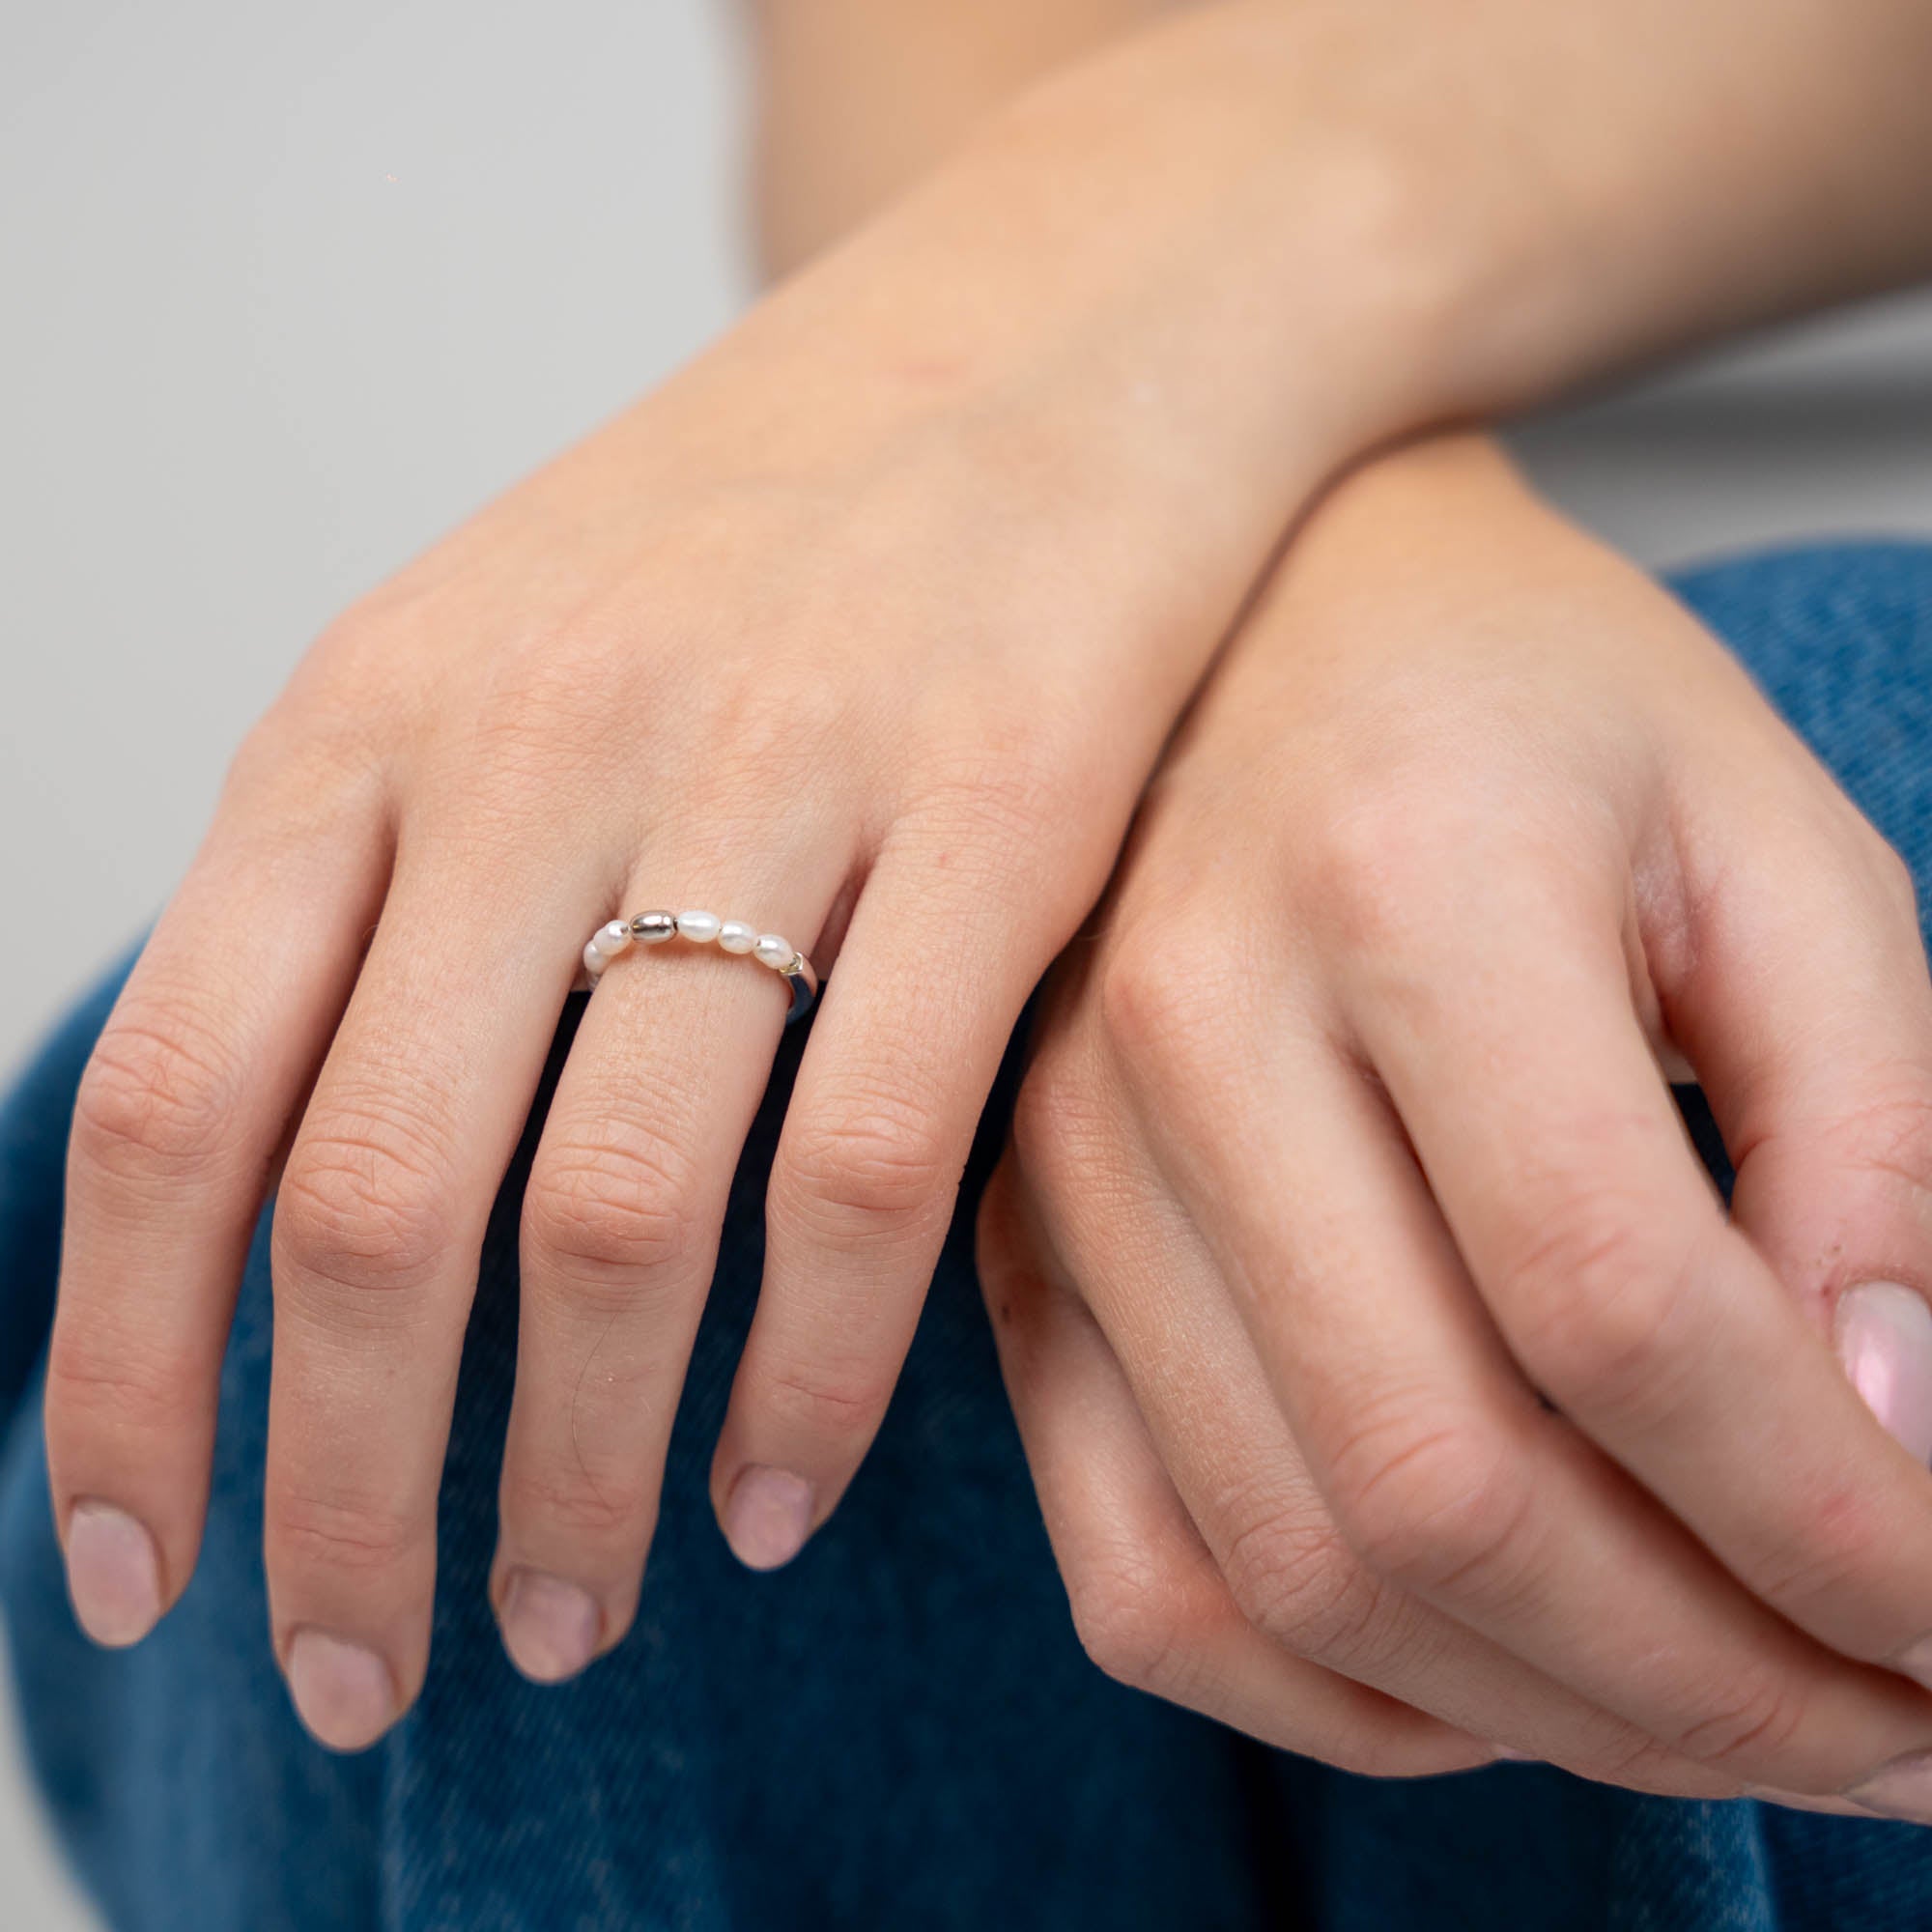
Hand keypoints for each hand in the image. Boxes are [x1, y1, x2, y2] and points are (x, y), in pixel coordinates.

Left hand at [43, 240, 1302, 1748]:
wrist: (1052, 340)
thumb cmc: (763, 535)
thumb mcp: (493, 657)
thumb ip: (374, 897)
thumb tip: (278, 1217)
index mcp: (375, 718)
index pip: (177, 1103)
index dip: (122, 1379)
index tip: (138, 1574)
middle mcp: (544, 748)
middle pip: (375, 1209)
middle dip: (335, 1497)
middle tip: (359, 1670)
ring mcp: (778, 779)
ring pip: (613, 1222)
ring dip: (567, 1474)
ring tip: (565, 1616)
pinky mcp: (999, 816)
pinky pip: (865, 1170)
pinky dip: (809, 1378)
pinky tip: (781, 1498)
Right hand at [980, 436, 1931, 1815]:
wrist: (1267, 639)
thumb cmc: (1538, 717)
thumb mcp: (1775, 852)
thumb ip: (1871, 1141)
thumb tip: (1892, 1448)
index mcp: (1402, 887)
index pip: (1615, 1305)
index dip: (1834, 1525)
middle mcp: (1186, 1036)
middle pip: (1438, 1482)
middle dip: (1716, 1685)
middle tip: (1895, 1736)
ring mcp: (1064, 1163)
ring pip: (1288, 1565)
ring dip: (1550, 1714)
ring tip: (1733, 1718)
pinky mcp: (1019, 1251)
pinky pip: (1137, 1569)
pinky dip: (1330, 1695)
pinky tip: (1495, 1679)